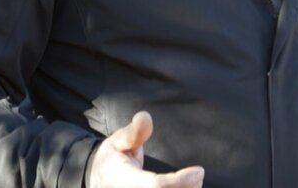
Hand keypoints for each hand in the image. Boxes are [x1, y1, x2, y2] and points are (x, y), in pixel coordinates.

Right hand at [87, 111, 204, 187]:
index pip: (155, 185)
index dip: (179, 181)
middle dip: (188, 187)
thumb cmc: (111, 160)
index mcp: (124, 181)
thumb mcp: (117, 142)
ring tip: (192, 181)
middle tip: (198, 174)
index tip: (198, 171)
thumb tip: (145, 116)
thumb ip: (133, 132)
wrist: (99, 181)